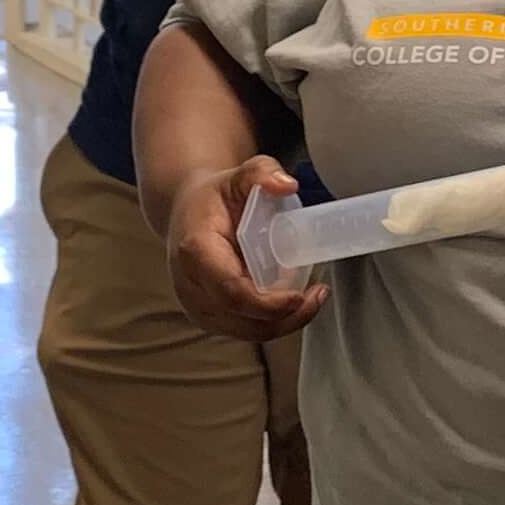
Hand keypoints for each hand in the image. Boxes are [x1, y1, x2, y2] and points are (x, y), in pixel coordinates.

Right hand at [163, 158, 325, 344]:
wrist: (186, 213)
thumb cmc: (214, 198)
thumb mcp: (239, 175)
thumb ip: (262, 172)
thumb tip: (286, 184)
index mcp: (196, 252)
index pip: (232, 291)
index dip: (267, 303)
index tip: (298, 296)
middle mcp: (191, 286)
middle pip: (243, 319)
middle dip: (286, 316)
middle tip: (318, 295)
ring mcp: (198, 306)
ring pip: (247, 332)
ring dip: (285, 321)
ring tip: (312, 298)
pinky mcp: (210, 317)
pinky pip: (246, 330)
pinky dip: (274, 322)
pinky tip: (294, 303)